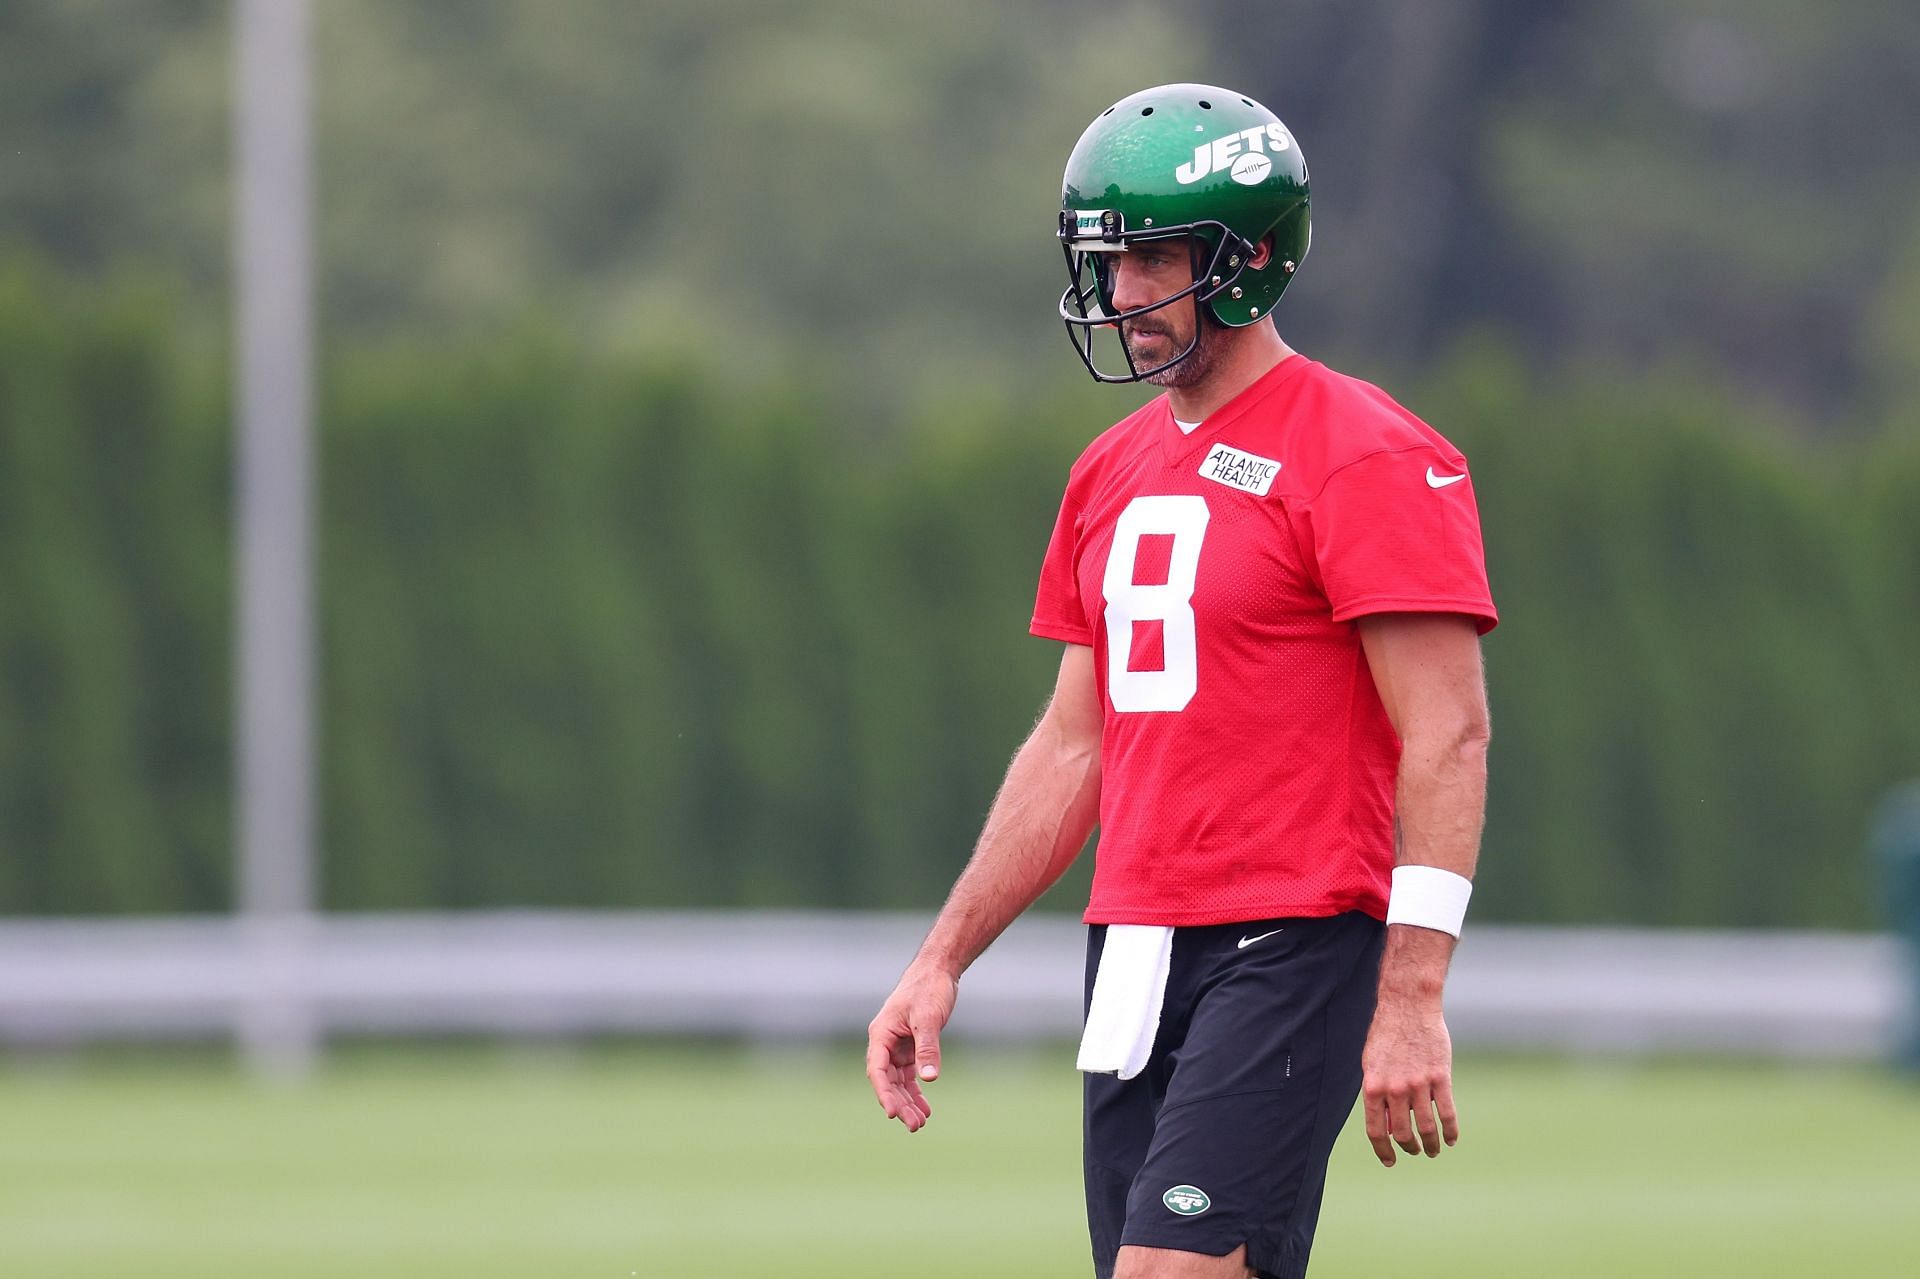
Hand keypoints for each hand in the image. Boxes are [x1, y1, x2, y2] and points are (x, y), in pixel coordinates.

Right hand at [865, 964, 958, 1132]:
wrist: (937, 971)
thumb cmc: (928, 989)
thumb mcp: (928, 1019)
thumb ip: (927, 1048)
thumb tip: (929, 1079)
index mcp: (881, 1034)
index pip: (878, 1070)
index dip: (885, 1093)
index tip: (893, 1113)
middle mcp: (885, 1043)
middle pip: (888, 1081)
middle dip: (900, 1104)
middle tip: (914, 1126)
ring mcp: (897, 1046)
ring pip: (899, 1081)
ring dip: (908, 1101)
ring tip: (920, 1123)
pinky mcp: (910, 1047)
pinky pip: (910, 1075)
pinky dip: (917, 1091)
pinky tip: (925, 1108)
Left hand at [1360, 991, 1458, 1166]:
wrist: (1408, 1007)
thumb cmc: (1387, 1036)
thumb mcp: (1372, 1065)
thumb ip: (1378, 1094)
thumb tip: (1386, 1126)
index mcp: (1373, 1086)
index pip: (1376, 1130)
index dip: (1383, 1150)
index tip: (1390, 1161)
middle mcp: (1394, 1089)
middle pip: (1403, 1133)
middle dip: (1410, 1148)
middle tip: (1416, 1151)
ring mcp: (1418, 1084)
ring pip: (1427, 1128)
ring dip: (1431, 1144)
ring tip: (1433, 1150)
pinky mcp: (1440, 1077)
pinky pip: (1447, 1113)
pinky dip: (1450, 1131)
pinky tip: (1451, 1139)